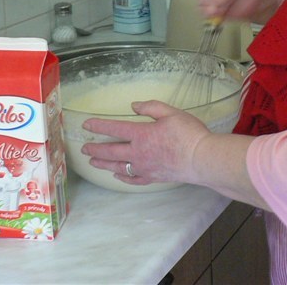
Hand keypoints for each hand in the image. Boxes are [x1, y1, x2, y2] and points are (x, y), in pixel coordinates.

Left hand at [81, 100, 209, 185]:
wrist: (201, 159)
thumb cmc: (188, 134)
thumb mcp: (171, 113)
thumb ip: (151, 107)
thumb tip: (134, 106)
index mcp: (141, 134)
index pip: (114, 128)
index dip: (99, 126)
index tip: (86, 125)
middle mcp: (138, 152)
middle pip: (111, 151)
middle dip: (95, 148)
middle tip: (84, 148)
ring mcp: (144, 167)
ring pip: (117, 166)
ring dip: (103, 163)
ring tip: (93, 161)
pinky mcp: (153, 177)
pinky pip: (132, 179)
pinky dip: (122, 177)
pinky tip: (117, 176)